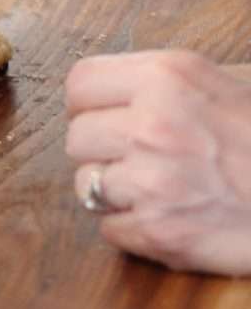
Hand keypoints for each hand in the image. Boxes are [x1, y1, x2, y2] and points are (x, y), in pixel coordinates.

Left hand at [66, 50, 250, 274]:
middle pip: (76, 137)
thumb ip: (166, 82)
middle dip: (103, 149)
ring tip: (160, 187)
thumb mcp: (233, 82)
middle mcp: (153, 124)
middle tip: (140, 156)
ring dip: (115, 191)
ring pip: (86, 186)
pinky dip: (133, 229)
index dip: (92, 103)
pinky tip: (172, 216)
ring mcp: (153, 181)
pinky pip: (109, 229)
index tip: (107, 114)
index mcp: (169, 76)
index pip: (80, 83)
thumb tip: (111, 91)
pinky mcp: (159, 231)